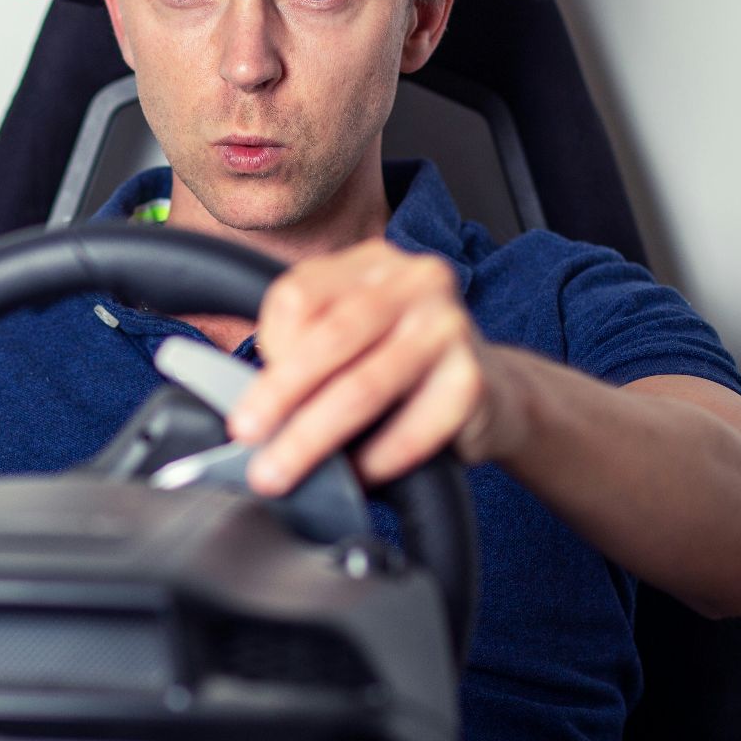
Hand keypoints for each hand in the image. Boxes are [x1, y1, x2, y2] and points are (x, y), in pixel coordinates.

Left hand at [229, 238, 525, 495]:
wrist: (493, 391)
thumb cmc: (400, 365)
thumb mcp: (350, 336)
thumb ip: (304, 347)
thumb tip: (255, 408)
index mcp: (372, 263)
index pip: (300, 295)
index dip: (269, 347)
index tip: (247, 396)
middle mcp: (415, 282)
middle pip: (330, 338)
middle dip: (279, 395)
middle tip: (247, 437)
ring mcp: (449, 327)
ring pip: (364, 385)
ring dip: (314, 437)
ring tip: (283, 470)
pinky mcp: (472, 380)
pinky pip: (412, 428)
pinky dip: (375, 459)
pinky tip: (354, 477)